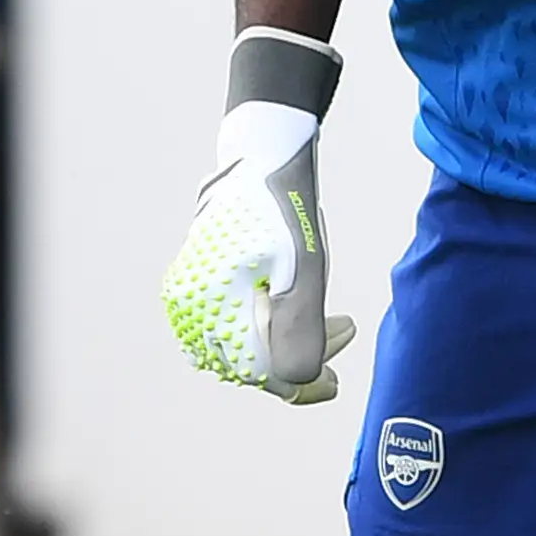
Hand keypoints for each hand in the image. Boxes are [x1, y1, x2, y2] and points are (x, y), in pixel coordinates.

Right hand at [162, 99, 354, 403]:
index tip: (335, 383)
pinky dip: (273, 320)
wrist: (263, 150)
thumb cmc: (283, 205)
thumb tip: (298, 384)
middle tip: (345, 336)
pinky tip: (302, 306)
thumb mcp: (303, 270)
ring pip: (246, 337)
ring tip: (336, 323)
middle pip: (250, 358)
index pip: (257, 370)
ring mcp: (193, 289)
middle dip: (300, 358)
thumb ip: (299, 330)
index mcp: (209, 305)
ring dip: (290, 339)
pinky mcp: (203, 275)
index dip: (298, 385)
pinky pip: (238, 315)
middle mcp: (190, 303)